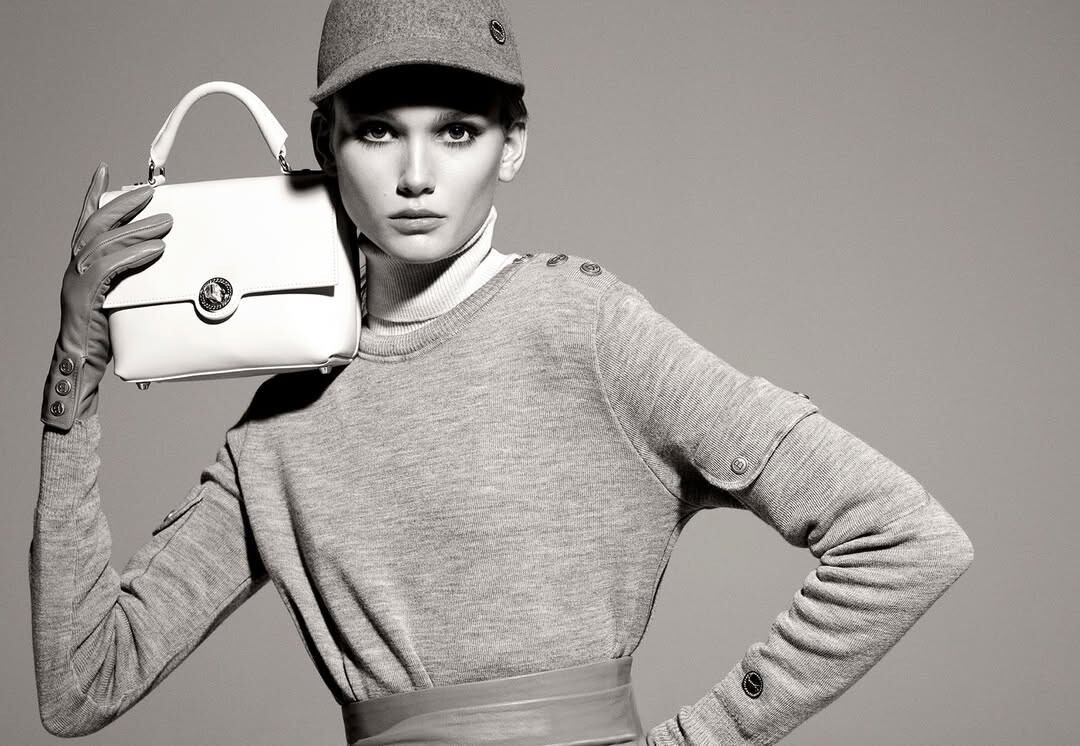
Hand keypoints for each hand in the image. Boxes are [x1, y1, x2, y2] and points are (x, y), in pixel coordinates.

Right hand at [41, 162, 171, 431]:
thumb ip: (134, 277)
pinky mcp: (86, 296)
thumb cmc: (105, 333)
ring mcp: (77, 280)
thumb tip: (165, 261)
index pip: (86, 220)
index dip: (94, 194)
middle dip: (125, 205)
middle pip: (99, 224)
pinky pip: (110, 268)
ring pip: (107, 243)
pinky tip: (156, 250)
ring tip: (166, 222)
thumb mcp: (121, 297)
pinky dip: (134, 255)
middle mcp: (75, 266)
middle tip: (153, 193)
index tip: (106, 171)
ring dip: (139, 229)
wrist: (81, 363)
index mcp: (81, 263)